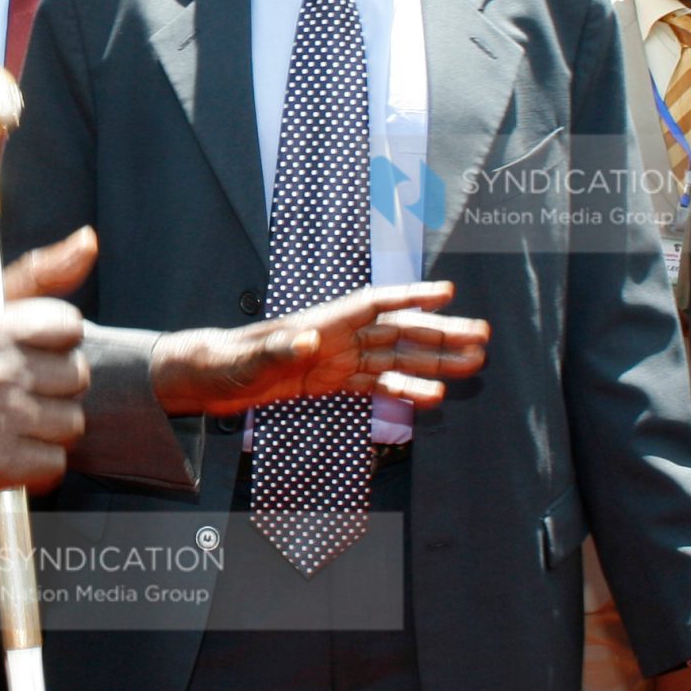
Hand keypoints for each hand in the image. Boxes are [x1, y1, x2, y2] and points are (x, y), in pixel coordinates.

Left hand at [148, 279, 485, 415]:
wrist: (207, 379)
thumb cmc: (224, 362)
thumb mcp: (246, 360)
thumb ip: (278, 350)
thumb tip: (309, 341)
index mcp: (321, 322)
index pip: (375, 304)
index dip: (411, 296)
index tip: (448, 292)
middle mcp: (337, 336)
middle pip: (399, 331)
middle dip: (442, 333)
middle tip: (483, 336)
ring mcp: (337, 359)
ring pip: (397, 358)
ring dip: (434, 361)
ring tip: (473, 364)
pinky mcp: (331, 382)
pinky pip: (376, 385)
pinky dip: (405, 391)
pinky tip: (432, 398)